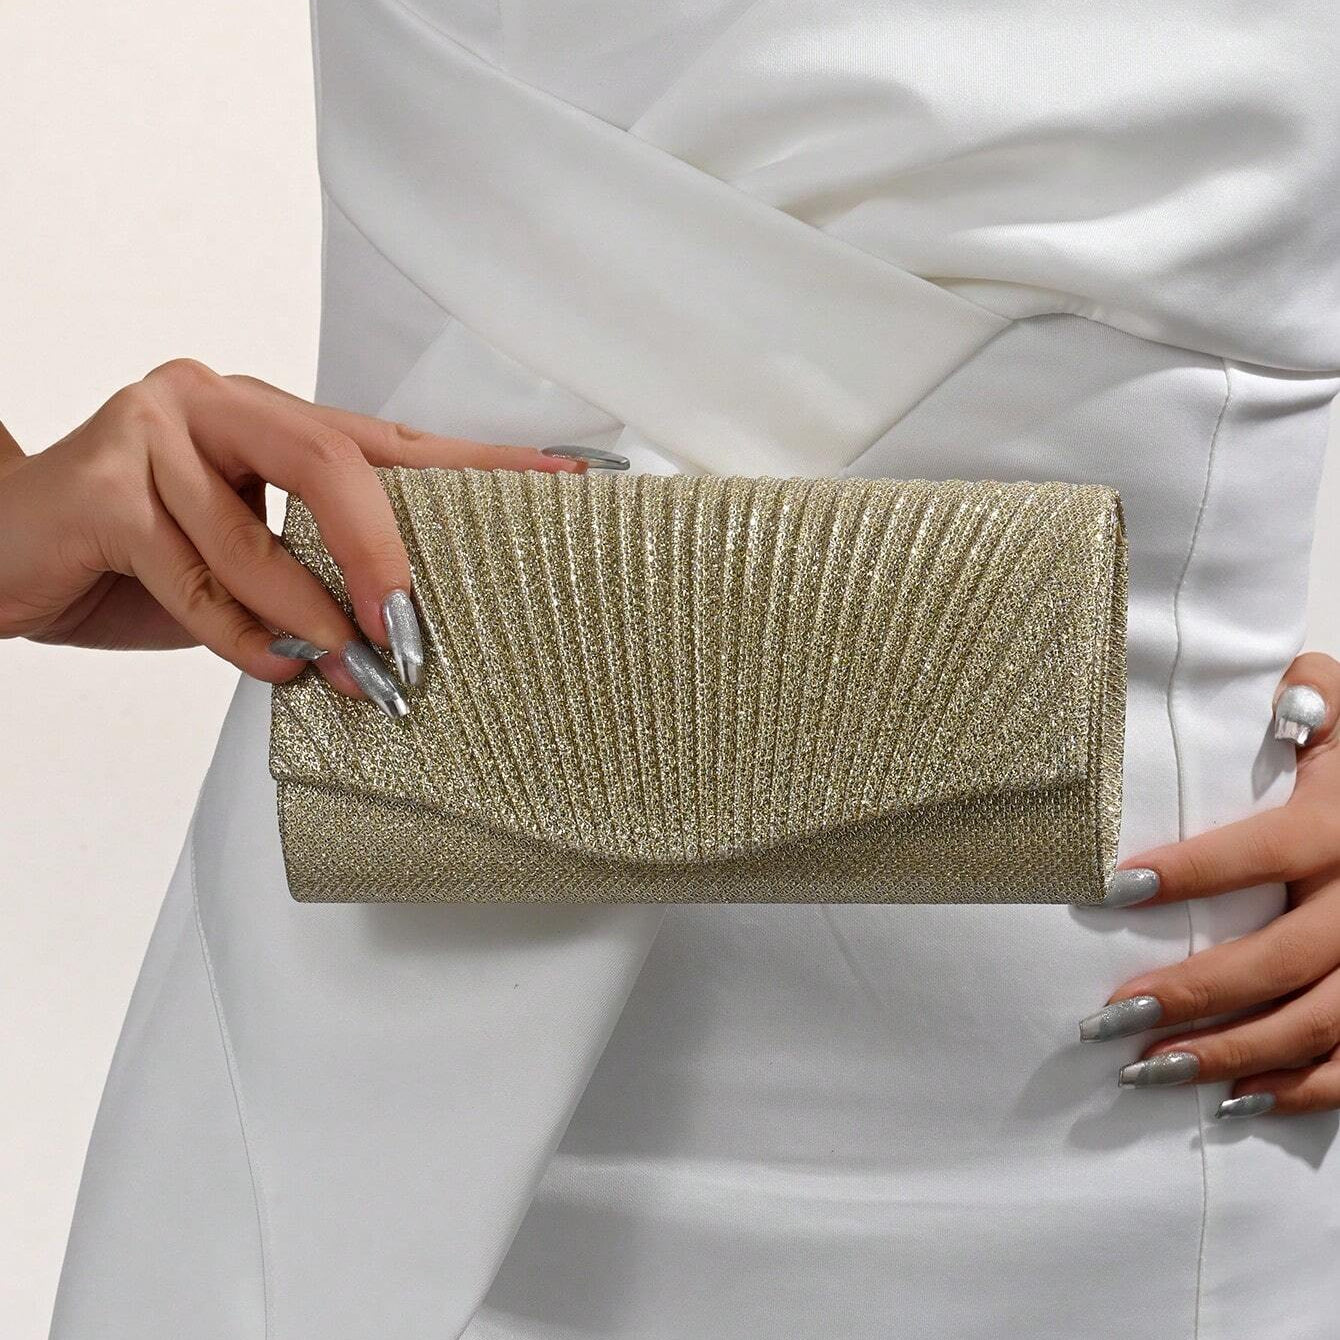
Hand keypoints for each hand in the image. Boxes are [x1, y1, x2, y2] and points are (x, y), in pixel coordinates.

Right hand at [0, 359, 605, 715]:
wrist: (1, 558)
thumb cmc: (136, 564)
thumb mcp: (246, 567)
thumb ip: (316, 578)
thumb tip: (402, 637)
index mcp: (268, 417)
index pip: (392, 439)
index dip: (482, 463)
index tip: (568, 480)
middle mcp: (217, 401)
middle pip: (336, 459)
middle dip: (388, 555)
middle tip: (416, 633)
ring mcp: (153, 427)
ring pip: (261, 534)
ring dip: (311, 619)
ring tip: (347, 673)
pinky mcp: (102, 481)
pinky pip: (195, 574)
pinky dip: (240, 635)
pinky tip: (270, 666)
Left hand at [1078, 653, 1339, 1118]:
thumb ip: (1317, 700)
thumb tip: (1284, 688)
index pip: (1257, 854)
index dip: (1187, 873)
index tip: (1109, 890)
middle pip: (1274, 960)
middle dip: (1189, 994)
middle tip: (1108, 1016)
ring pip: (1311, 1027)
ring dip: (1227, 1057)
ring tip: (1144, 1073)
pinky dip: (1297, 1095)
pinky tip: (1232, 1105)